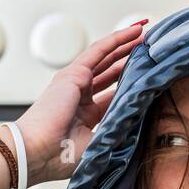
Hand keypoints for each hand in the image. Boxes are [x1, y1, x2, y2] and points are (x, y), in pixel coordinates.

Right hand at [10, 21, 148, 185]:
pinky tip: (134, 32)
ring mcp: (75, 83)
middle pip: (111, 72)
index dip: (130, 84)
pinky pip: (100, 51)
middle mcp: (79, 96)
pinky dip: (118, 39)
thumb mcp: (99, 143)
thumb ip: (119, 128)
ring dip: (127, 44)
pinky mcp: (74, 74)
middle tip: (150, 50)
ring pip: (107, 57)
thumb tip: (143, 118)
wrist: (38, 153)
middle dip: (130, 59)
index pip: (113, 94)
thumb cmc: (60, 157)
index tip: (150, 78)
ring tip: (146, 33)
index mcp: (85, 115)